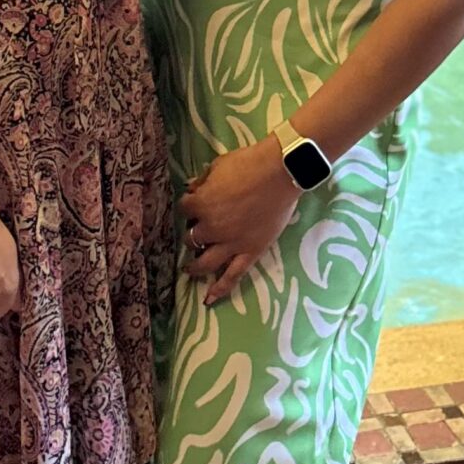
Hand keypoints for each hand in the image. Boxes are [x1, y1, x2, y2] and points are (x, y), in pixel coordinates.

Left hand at [182, 138, 299, 304]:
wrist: (279, 173)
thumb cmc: (248, 164)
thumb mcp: (218, 166)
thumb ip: (202, 180)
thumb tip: (192, 187)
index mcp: (201, 205)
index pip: (184, 208)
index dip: (188, 205)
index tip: (192, 202)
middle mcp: (212, 228)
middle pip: (192, 237)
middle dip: (192, 234)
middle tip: (195, 232)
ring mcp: (231, 243)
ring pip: (206, 262)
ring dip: (195, 266)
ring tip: (189, 269)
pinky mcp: (250, 252)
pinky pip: (233, 276)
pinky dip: (220, 289)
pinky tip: (209, 299)